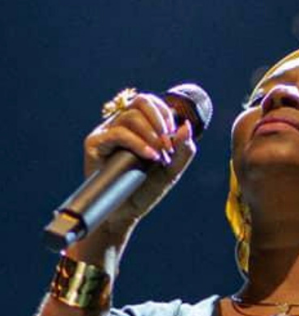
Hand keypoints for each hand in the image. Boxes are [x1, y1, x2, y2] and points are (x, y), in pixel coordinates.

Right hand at [82, 91, 196, 235]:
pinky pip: (117, 133)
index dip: (166, 114)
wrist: (124, 212)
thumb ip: (182, 150)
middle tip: (167, 145)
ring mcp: (107, 133)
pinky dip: (137, 143)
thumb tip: (186, 126)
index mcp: (138, 126)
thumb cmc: (145, 190)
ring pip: (131, 116)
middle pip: (141, 102)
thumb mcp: (171, 170)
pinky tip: (149, 156)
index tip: (173, 136)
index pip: (151, 103)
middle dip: (160, 121)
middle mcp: (121, 124)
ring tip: (158, 155)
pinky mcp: (95, 144)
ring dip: (151, 134)